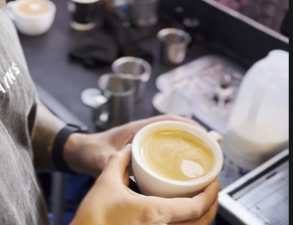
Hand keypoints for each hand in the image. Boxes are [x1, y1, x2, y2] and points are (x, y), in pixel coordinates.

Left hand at [64, 115, 205, 176]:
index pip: (168, 120)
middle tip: (211, 149)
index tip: (204, 133)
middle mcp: (143, 132)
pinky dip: (177, 154)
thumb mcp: (102, 157)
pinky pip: (165, 148)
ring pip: (172, 138)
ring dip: (188, 144)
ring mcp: (144, 140)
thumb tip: (130, 172)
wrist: (80, 151)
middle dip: (195, 135)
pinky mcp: (142, 150)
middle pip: (175, 128)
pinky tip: (183, 169)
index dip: (188, 125)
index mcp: (138, 128)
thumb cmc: (91, 150)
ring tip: (204, 158)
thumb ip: (114, 162)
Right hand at [71, 145, 219, 224]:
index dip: (210, 195)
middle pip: (201, 223)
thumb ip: (119, 161)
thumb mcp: (105, 182)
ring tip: (200, 201)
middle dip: (211, 206)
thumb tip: (130, 149)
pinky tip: (182, 215)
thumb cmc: (92, 218)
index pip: (195, 207)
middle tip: (211, 190)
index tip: (214, 183)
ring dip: (201, 218)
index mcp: (155, 214)